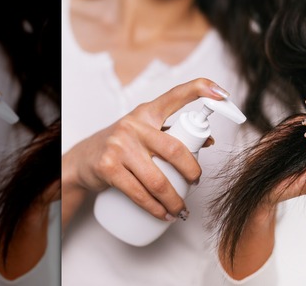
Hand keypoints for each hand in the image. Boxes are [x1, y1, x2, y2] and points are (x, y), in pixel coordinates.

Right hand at [63, 78, 227, 221]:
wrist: (82, 159)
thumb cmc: (123, 144)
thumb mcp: (146, 132)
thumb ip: (174, 132)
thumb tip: (209, 141)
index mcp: (147, 112)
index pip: (176, 95)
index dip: (201, 90)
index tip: (223, 94)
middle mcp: (133, 124)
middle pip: (175, 150)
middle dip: (192, 172)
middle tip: (195, 183)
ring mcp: (119, 145)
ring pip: (158, 180)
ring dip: (174, 201)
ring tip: (181, 210)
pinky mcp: (108, 167)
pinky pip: (139, 193)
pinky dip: (155, 208)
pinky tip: (163, 214)